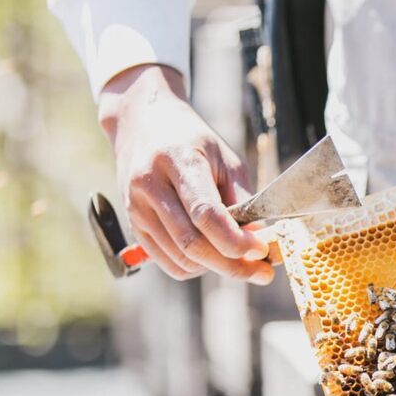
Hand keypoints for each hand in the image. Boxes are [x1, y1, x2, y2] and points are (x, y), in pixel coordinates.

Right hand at [98, 65, 272, 283]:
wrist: (141, 123)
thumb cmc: (192, 140)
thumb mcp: (225, 158)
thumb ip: (241, 198)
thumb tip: (259, 239)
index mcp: (177, 161)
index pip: (205, 213)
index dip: (235, 240)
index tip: (262, 251)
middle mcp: (150, 185)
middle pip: (191, 243)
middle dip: (232, 265)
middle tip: (263, 273)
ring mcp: (136, 207)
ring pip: (180, 258)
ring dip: (216, 268)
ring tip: (240, 261)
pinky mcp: (133, 223)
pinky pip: (167, 261)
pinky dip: (195, 268)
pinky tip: (214, 257)